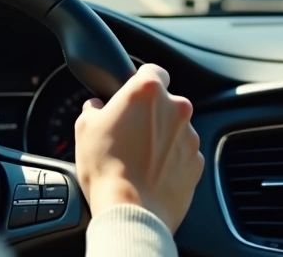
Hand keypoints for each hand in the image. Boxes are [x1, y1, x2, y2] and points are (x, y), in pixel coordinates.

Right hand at [73, 64, 203, 233]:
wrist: (132, 211)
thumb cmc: (107, 169)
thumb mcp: (84, 129)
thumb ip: (93, 109)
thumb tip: (96, 108)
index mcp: (147, 91)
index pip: (152, 70)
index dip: (140, 81)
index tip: (133, 94)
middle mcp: (175, 108)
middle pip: (165, 102)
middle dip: (149, 114)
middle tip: (128, 133)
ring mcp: (190, 136)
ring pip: (175, 129)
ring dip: (160, 138)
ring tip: (137, 158)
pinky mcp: (197, 162)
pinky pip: (183, 154)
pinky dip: (170, 160)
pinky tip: (150, 173)